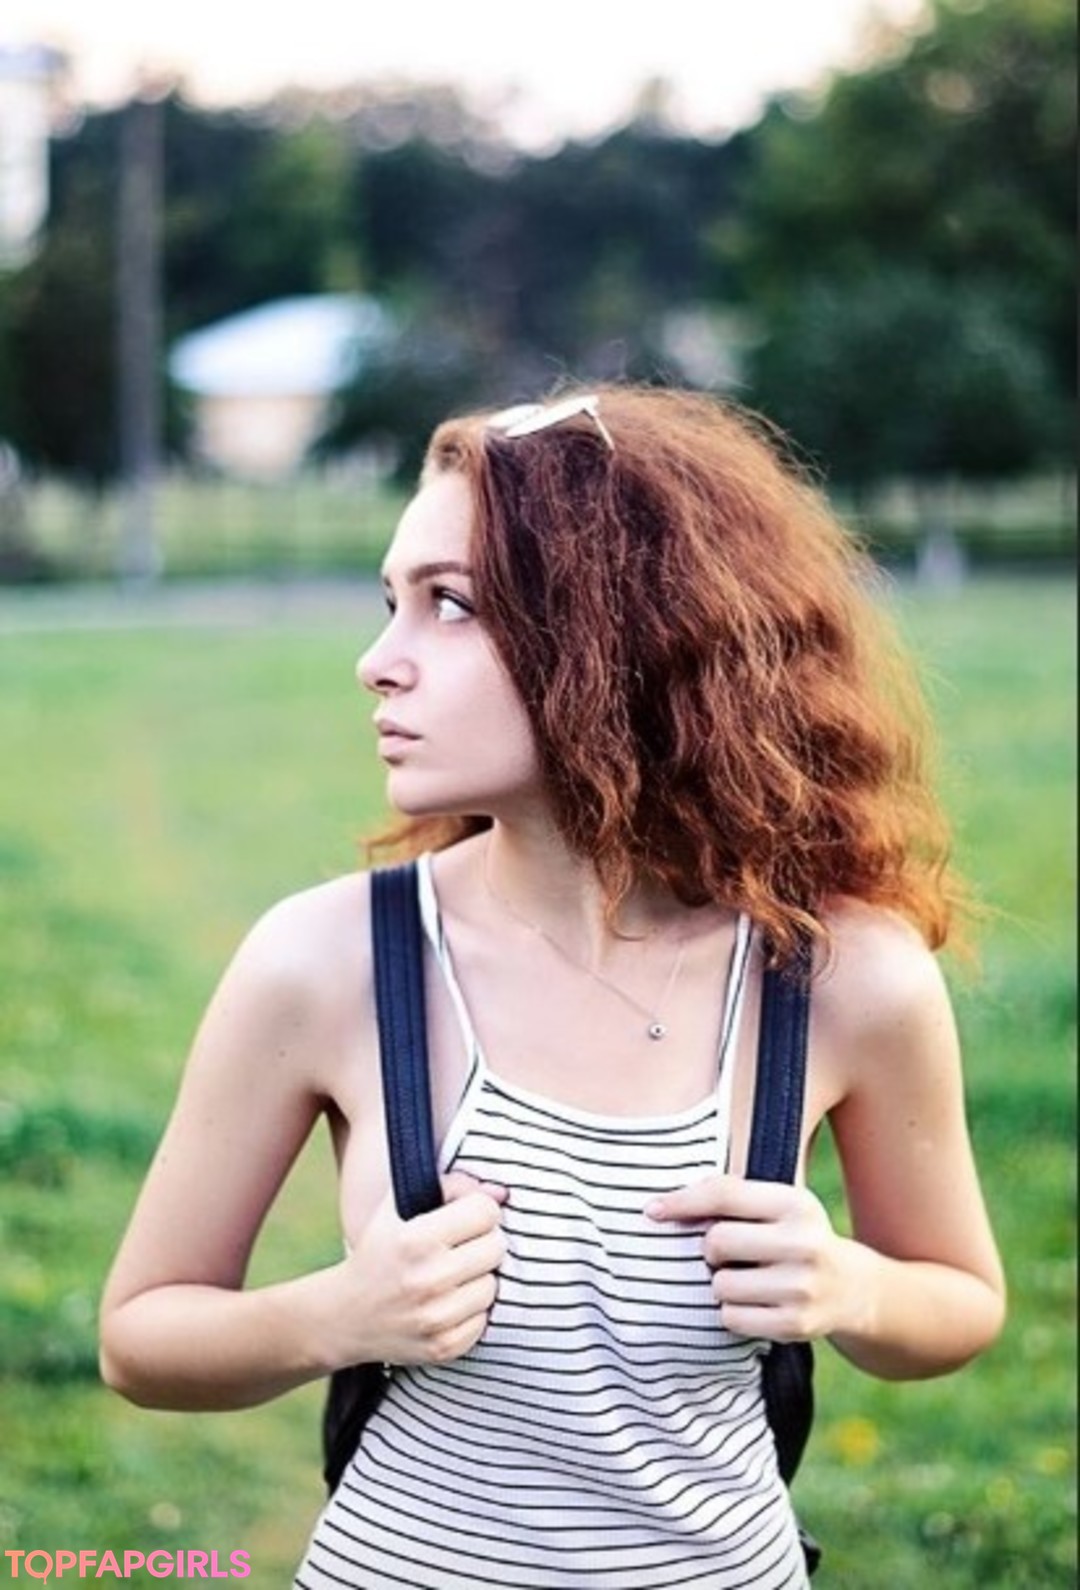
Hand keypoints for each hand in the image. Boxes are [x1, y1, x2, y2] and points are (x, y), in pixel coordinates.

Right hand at [331, 1171, 507, 1368]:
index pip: (485, 1212)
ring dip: (477, 1279)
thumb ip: (449, 1187)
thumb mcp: (396, 1209)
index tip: (465, 1217)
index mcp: (415, 1239)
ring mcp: (436, 1318)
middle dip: (482, 1242)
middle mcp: (427, 1279)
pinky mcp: (444, 1347)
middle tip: (460, 1248)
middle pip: (496, 1247)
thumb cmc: (377, 1254)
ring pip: (493, 1286)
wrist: (344, 1317)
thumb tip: (501, 1193)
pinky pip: (484, 1320)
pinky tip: (447, 1304)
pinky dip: (470, 1312)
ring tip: (451, 1277)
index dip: (478, 1210)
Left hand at [646, 1174, 855, 1342]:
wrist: (850, 1288)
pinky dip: (732, 1312)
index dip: (682, 1201)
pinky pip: (730, 1318)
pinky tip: (755, 1303)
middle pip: (716, 1241)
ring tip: (748, 1279)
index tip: (652, 1211)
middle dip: (711, 1249)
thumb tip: (658, 1207)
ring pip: (720, 1284)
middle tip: (729, 1253)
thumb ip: (729, 1197)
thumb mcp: (776, 1206)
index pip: (724, 1194)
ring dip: (722, 1284)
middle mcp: (803, 1242)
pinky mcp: (796, 1324)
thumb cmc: (792, 1237)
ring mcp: (802, 1286)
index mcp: (795, 1203)